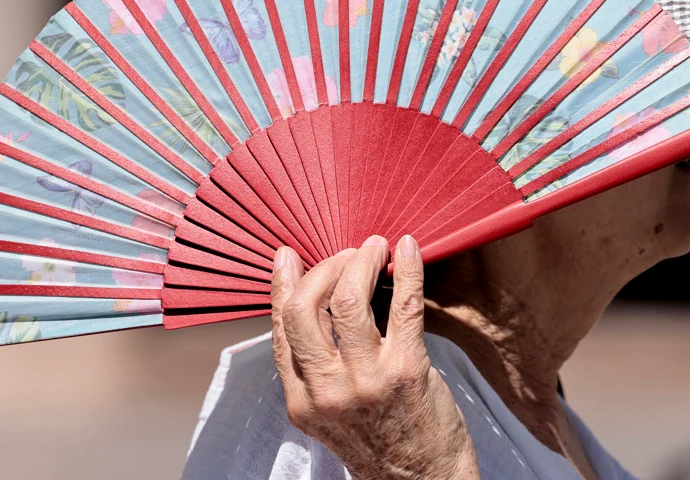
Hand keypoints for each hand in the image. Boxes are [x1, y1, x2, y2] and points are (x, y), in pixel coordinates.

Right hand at [270, 234, 480, 479]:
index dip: (283, 285)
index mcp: (302, 400)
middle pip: (305, 307)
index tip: (289, 258)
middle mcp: (327, 390)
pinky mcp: (407, 369)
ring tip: (376, 248)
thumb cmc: (380, 440)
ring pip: (348, 299)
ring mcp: (366, 379)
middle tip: (347, 254)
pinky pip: (403, 305)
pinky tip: (408, 251)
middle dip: (325, 266)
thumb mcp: (330, 413)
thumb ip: (315, 370)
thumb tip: (312, 310)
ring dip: (362, 261)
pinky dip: (406, 270)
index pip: (281, 328)